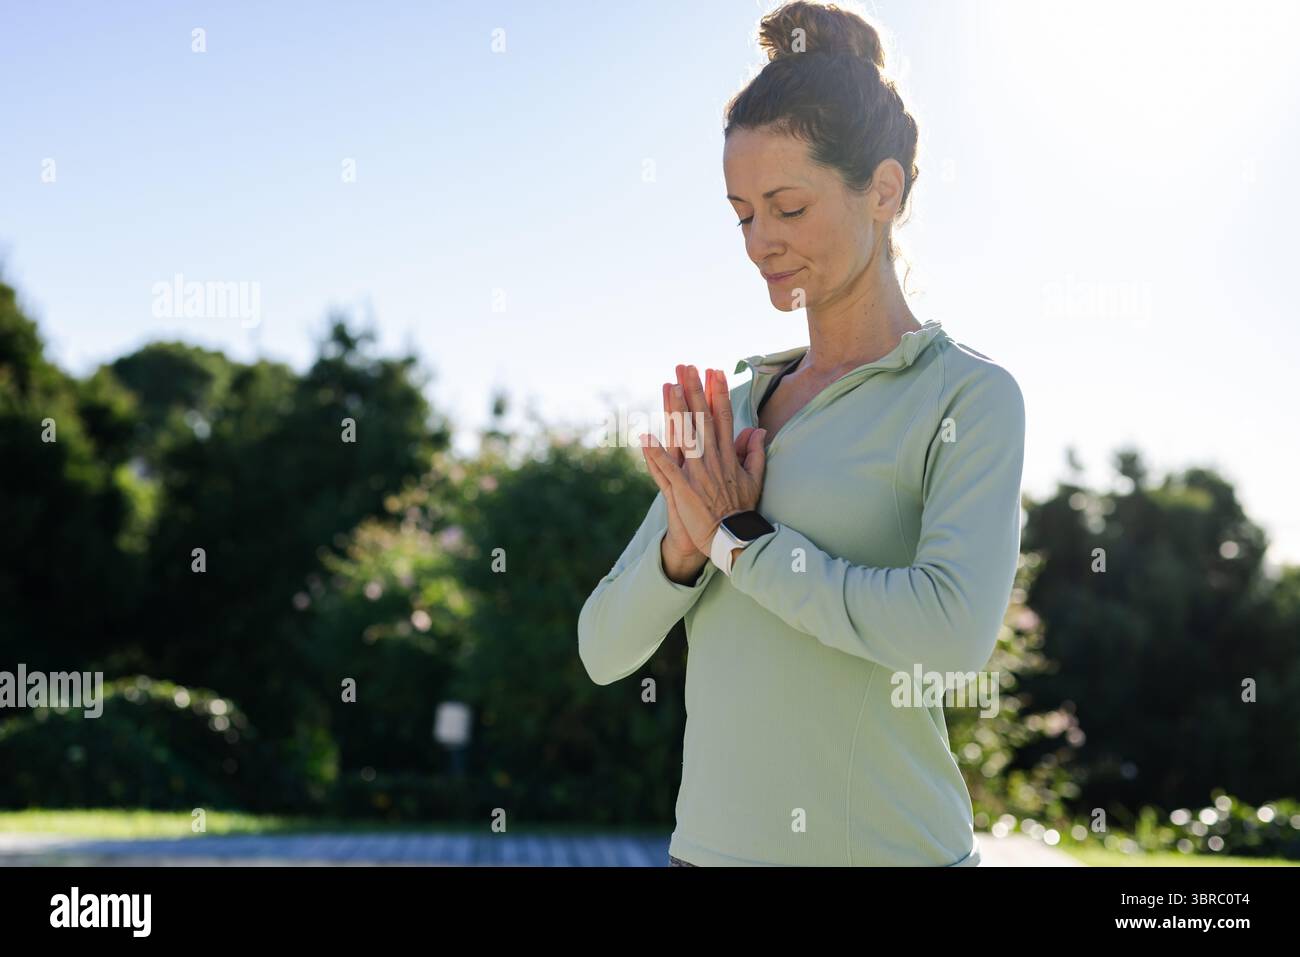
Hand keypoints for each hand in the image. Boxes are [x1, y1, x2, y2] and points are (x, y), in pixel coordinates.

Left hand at [640, 365, 766, 556]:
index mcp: (728, 456)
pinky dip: (654, 453)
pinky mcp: (682, 489)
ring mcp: (696, 473)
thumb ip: (755, 452)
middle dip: (694, 391)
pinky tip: (643, 436)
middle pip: (702, 418)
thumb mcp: (754, 479)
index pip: (724, 417)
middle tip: (687, 367)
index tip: (714, 370)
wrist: (732, 539)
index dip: (718, 392)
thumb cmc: (741, 510)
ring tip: (668, 386)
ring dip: (676, 410)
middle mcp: (712, 459)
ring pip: (684, 436)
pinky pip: (665, 469)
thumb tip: (758, 429)